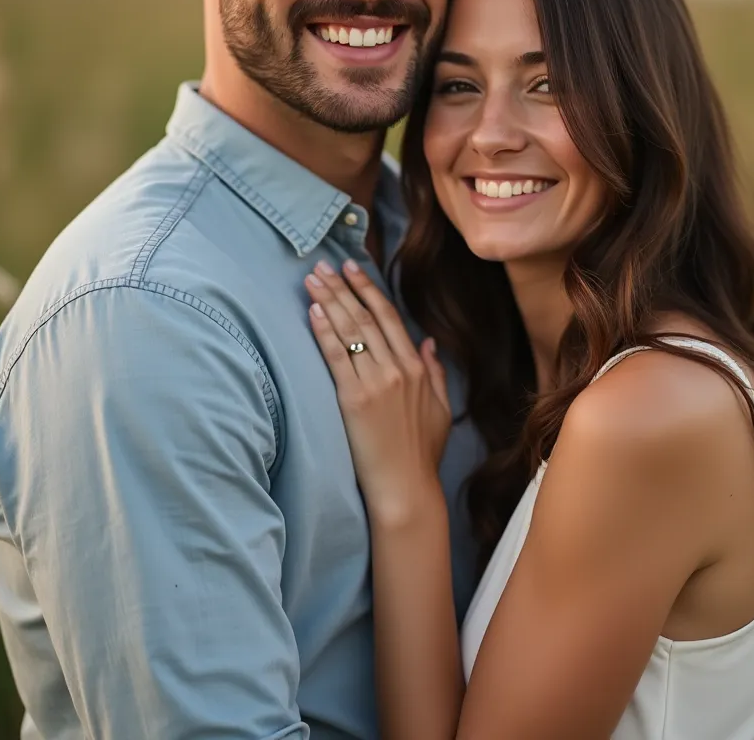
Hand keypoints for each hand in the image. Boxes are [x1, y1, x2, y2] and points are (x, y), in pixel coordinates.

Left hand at [305, 259, 451, 526]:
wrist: (407, 488)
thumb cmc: (422, 454)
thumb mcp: (441, 409)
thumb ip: (435, 371)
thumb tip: (428, 342)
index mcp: (417, 367)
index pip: (389, 317)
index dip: (368, 289)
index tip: (352, 268)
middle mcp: (397, 368)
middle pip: (365, 316)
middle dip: (343, 286)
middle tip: (323, 265)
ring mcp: (376, 382)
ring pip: (350, 330)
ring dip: (329, 300)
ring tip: (312, 279)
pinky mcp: (354, 399)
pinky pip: (336, 356)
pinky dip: (324, 331)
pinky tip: (314, 311)